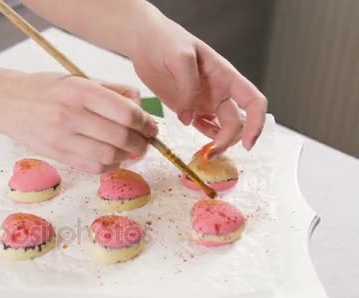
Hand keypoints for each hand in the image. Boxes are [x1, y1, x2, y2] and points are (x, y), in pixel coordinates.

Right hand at [0, 72, 156, 172]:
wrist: (6, 102)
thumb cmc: (45, 89)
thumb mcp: (77, 78)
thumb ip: (111, 90)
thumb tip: (140, 106)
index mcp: (79, 91)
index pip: (126, 113)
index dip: (146, 123)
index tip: (151, 126)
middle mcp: (70, 115)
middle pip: (121, 137)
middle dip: (141, 142)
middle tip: (146, 141)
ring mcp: (62, 138)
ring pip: (109, 156)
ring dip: (127, 157)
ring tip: (130, 150)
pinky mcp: (56, 154)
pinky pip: (92, 167)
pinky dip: (109, 165)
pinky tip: (111, 157)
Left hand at [129, 13, 266, 154]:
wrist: (144, 42)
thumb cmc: (166, 40)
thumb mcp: (180, 56)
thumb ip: (188, 85)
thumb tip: (190, 116)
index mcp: (225, 76)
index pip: (253, 101)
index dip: (256, 123)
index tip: (248, 142)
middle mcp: (219, 91)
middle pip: (236, 122)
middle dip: (228, 140)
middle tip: (211, 154)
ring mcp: (204, 101)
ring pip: (221, 128)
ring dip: (218, 143)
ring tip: (205, 155)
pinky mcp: (187, 108)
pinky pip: (202, 127)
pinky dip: (204, 139)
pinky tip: (198, 144)